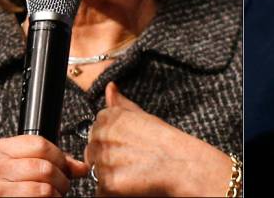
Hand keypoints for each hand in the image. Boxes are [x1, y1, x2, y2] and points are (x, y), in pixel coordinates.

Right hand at [0, 135, 88, 196]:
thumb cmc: (8, 186)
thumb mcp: (24, 164)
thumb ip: (51, 159)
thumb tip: (81, 167)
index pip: (40, 144)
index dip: (59, 157)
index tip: (64, 165)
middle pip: (45, 167)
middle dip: (61, 178)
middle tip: (62, 184)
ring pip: (44, 188)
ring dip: (56, 193)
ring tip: (54, 193)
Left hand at [85, 82, 232, 195]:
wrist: (182, 164)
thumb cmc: (165, 141)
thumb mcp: (143, 116)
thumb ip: (121, 103)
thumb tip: (110, 87)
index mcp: (110, 117)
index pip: (96, 128)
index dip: (110, 139)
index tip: (126, 144)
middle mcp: (103, 136)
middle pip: (92, 150)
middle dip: (105, 157)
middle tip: (130, 160)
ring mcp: (104, 160)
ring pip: (95, 171)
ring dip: (109, 175)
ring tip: (132, 171)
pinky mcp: (107, 183)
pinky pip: (100, 191)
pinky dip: (112, 192)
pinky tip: (130, 185)